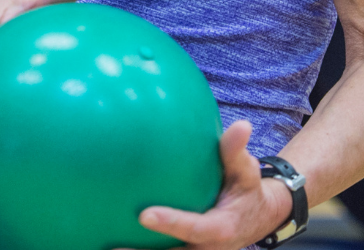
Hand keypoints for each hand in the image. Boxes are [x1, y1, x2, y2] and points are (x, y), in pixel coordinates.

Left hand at [120, 120, 292, 249]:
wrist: (257, 217)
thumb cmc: (246, 188)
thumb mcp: (246, 171)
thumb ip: (236, 152)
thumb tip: (242, 125)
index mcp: (222, 227)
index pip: (194, 228)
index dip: (171, 223)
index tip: (144, 215)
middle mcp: (209, 247)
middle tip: (114, 247)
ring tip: (106, 247)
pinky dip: (143, 247)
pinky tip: (112, 242)